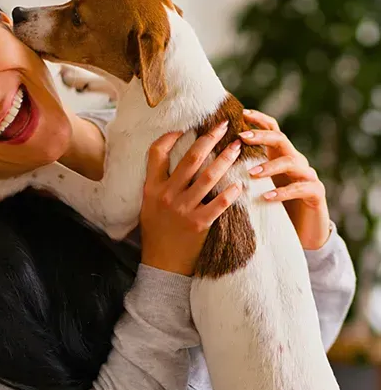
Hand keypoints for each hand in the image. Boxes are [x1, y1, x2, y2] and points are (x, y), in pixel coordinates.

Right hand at [140, 122, 242, 275]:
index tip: (186, 128)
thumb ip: (159, 182)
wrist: (161, 264)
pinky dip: (230, 193)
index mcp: (152, 188)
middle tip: (223, 125)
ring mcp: (182, 210)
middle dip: (208, 139)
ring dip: (225, 160)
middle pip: (190, 160)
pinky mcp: (198, 225)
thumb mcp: (148, 204)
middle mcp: (166, 195)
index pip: (156, 153)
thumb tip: (174, 157)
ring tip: (237, 148)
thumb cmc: (156, 231)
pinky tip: (240, 183)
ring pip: (207, 178)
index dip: (170, 137)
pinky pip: (218, 204)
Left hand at [240, 109, 330, 250]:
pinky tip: (266, 197)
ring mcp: (308, 175)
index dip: (259, 119)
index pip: (272, 129)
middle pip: (281, 139)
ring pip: (292, 162)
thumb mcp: (256, 187)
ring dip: (270, 165)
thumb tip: (213, 160)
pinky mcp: (316, 193)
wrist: (302, 232)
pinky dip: (283, 192)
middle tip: (241, 138)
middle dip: (261, 136)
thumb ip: (243, 171)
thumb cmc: (272, 208)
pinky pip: (301, 188)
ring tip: (251, 173)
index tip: (241, 113)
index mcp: (279, 156)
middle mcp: (295, 161)